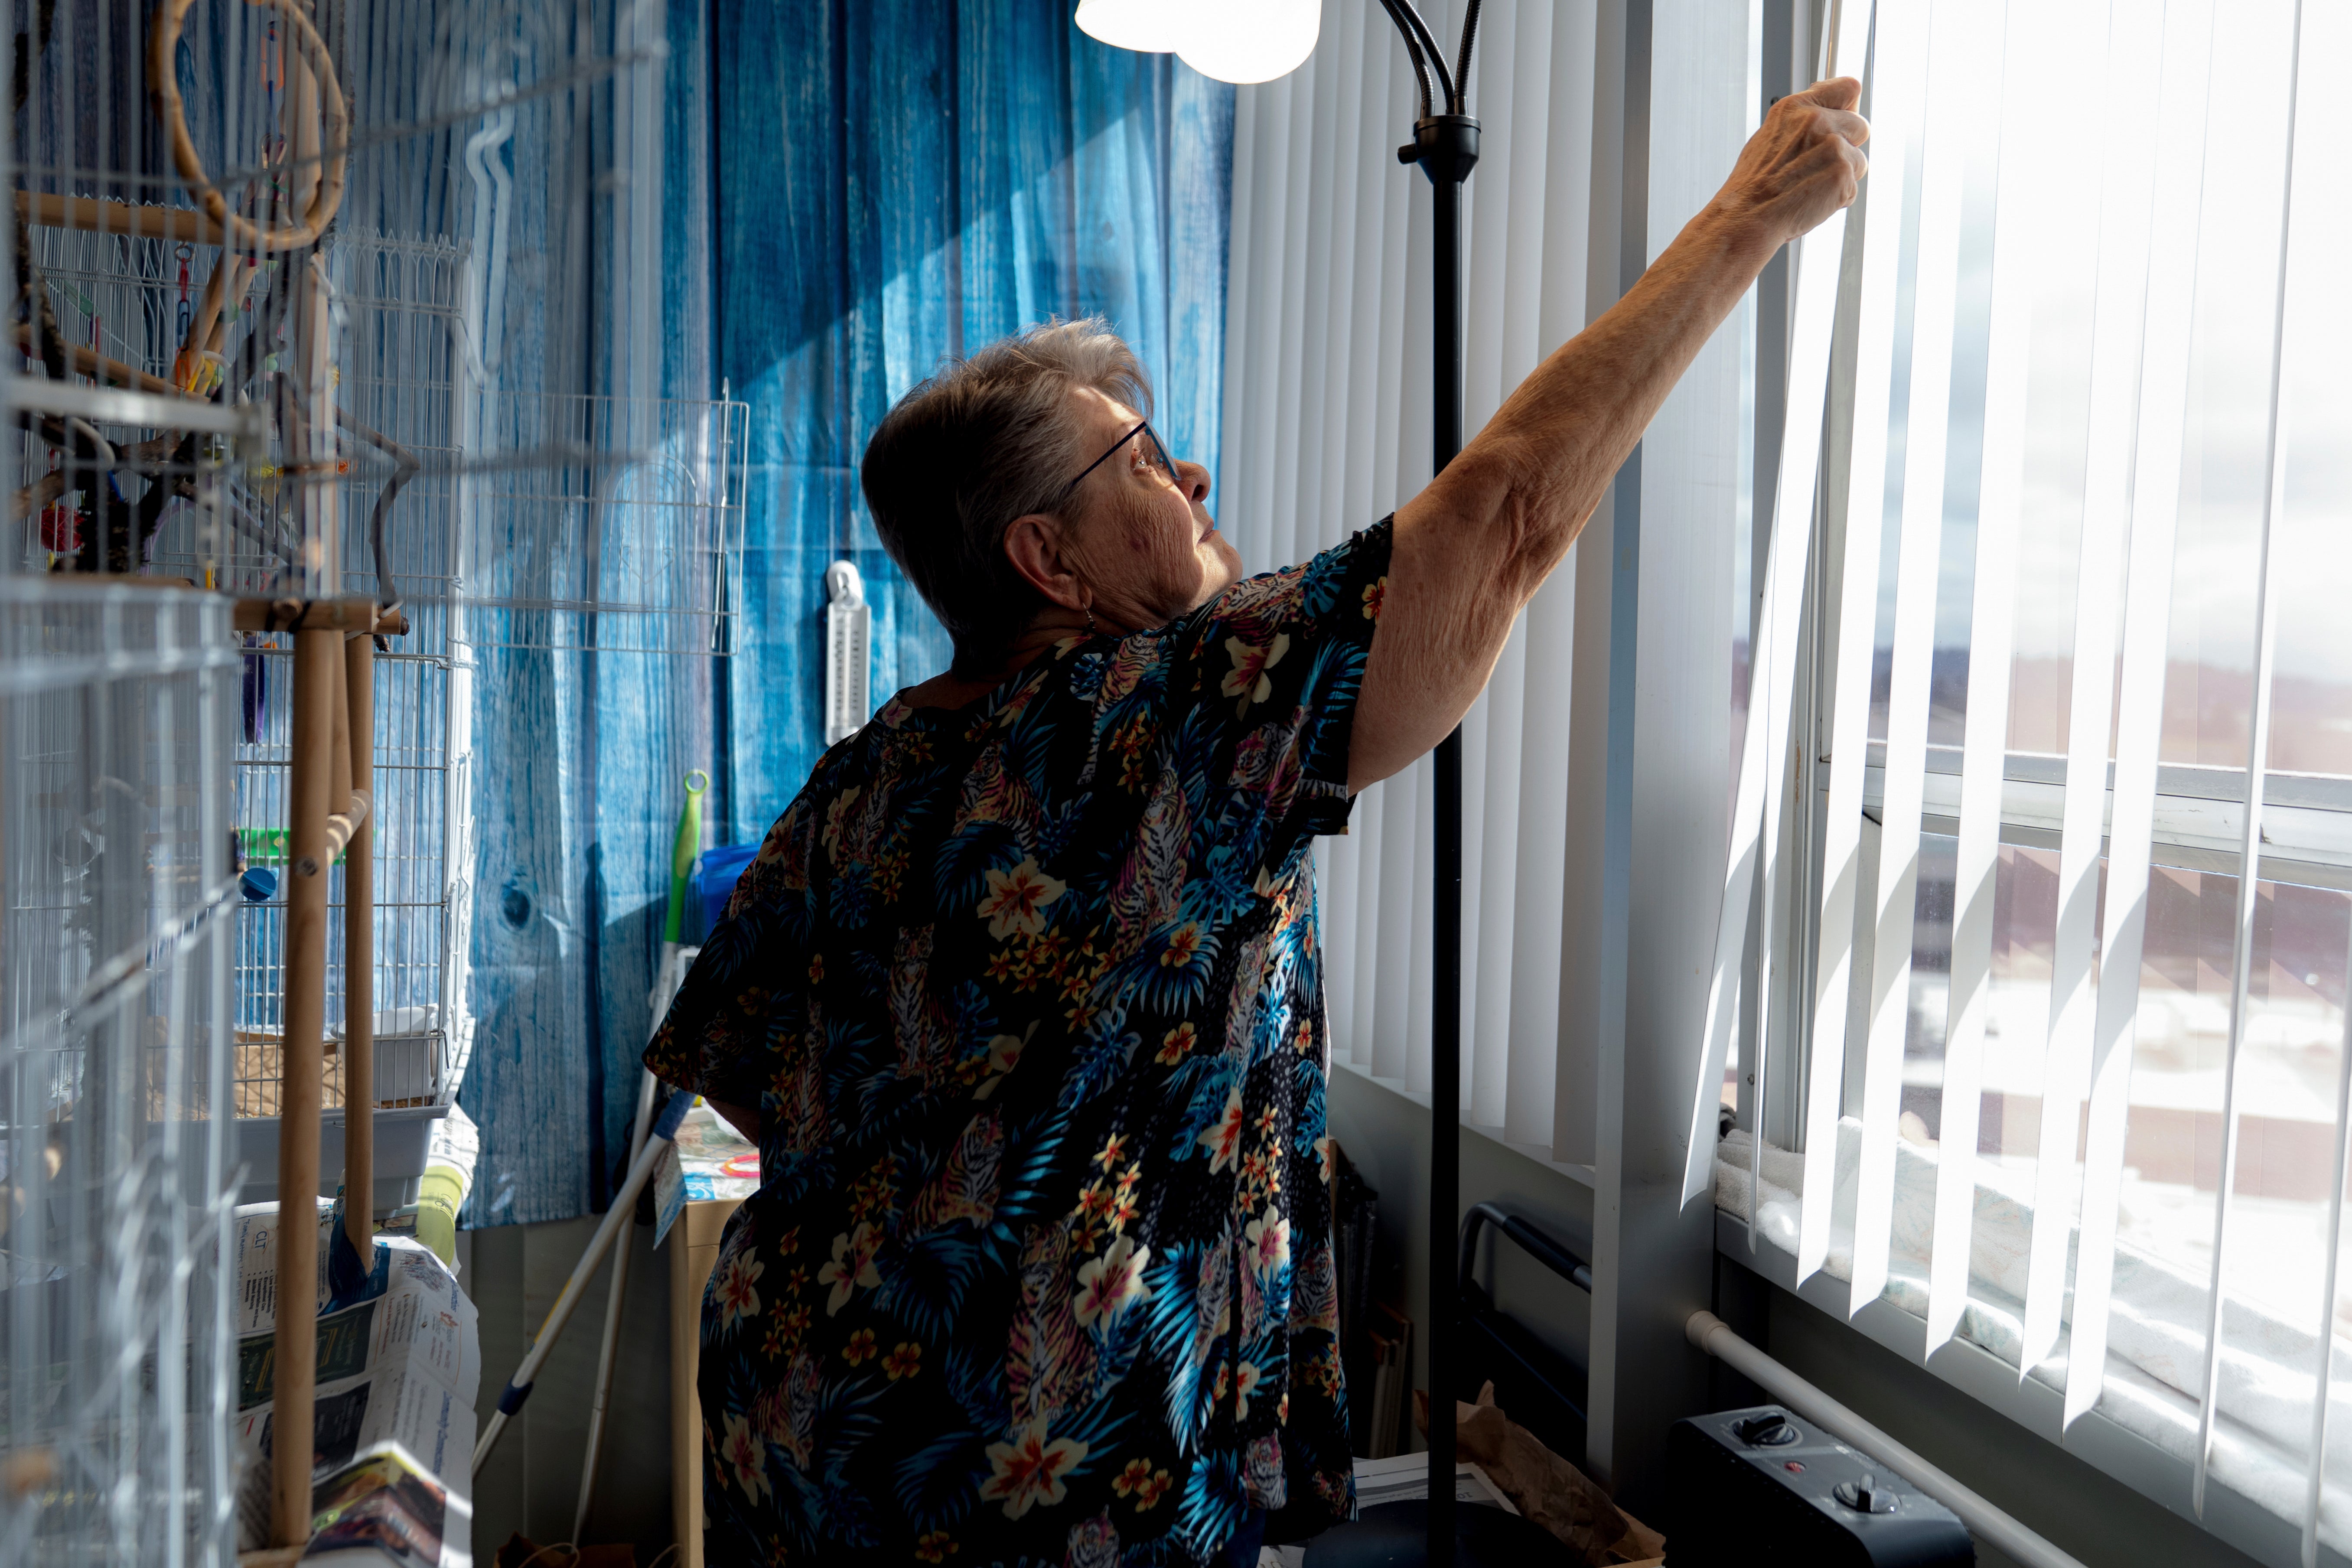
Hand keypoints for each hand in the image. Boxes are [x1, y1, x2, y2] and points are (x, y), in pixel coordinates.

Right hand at [1710, 78, 1869, 246]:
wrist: (1746, 216)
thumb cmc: (1753, 184)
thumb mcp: (1769, 136)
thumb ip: (1801, 121)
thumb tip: (1826, 114)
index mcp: (1797, 107)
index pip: (1848, 88)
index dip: (1849, 108)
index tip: (1843, 119)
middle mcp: (1817, 121)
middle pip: (1860, 126)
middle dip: (1847, 147)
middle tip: (1819, 166)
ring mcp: (1833, 146)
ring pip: (1858, 161)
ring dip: (1841, 176)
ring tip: (1810, 187)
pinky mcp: (1842, 173)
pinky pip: (1853, 186)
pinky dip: (1837, 198)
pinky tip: (1812, 200)